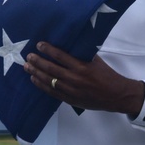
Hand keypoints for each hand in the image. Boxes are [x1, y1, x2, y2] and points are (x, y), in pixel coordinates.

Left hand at [24, 42, 144, 116]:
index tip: (39, 45)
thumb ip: (81, 55)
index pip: (60, 56)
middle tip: (28, 56)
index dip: (48, 50)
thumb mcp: (96, 61)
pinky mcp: (70, 99)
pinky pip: (52, 92)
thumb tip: (67, 45)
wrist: (117, 95)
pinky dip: (42, 85)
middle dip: (38, 62)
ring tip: (27, 67)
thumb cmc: (107, 75)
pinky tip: (34, 79)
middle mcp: (75, 78)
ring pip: (49, 81)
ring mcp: (71, 90)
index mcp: (82, 66)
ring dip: (36, 73)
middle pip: (51, 69)